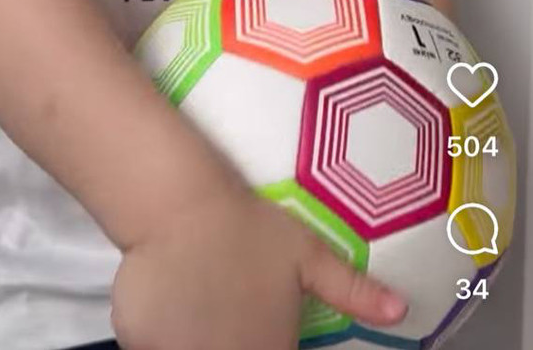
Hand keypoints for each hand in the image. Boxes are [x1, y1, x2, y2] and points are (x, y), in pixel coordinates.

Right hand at [110, 184, 406, 349]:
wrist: (181, 203)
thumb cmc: (248, 227)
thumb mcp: (308, 254)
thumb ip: (351, 290)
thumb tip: (401, 310)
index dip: (264, 344)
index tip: (256, 328)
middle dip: (224, 341)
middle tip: (220, 310)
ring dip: (189, 337)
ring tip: (193, 303)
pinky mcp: (139, 343)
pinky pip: (149, 344)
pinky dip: (155, 332)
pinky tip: (162, 297)